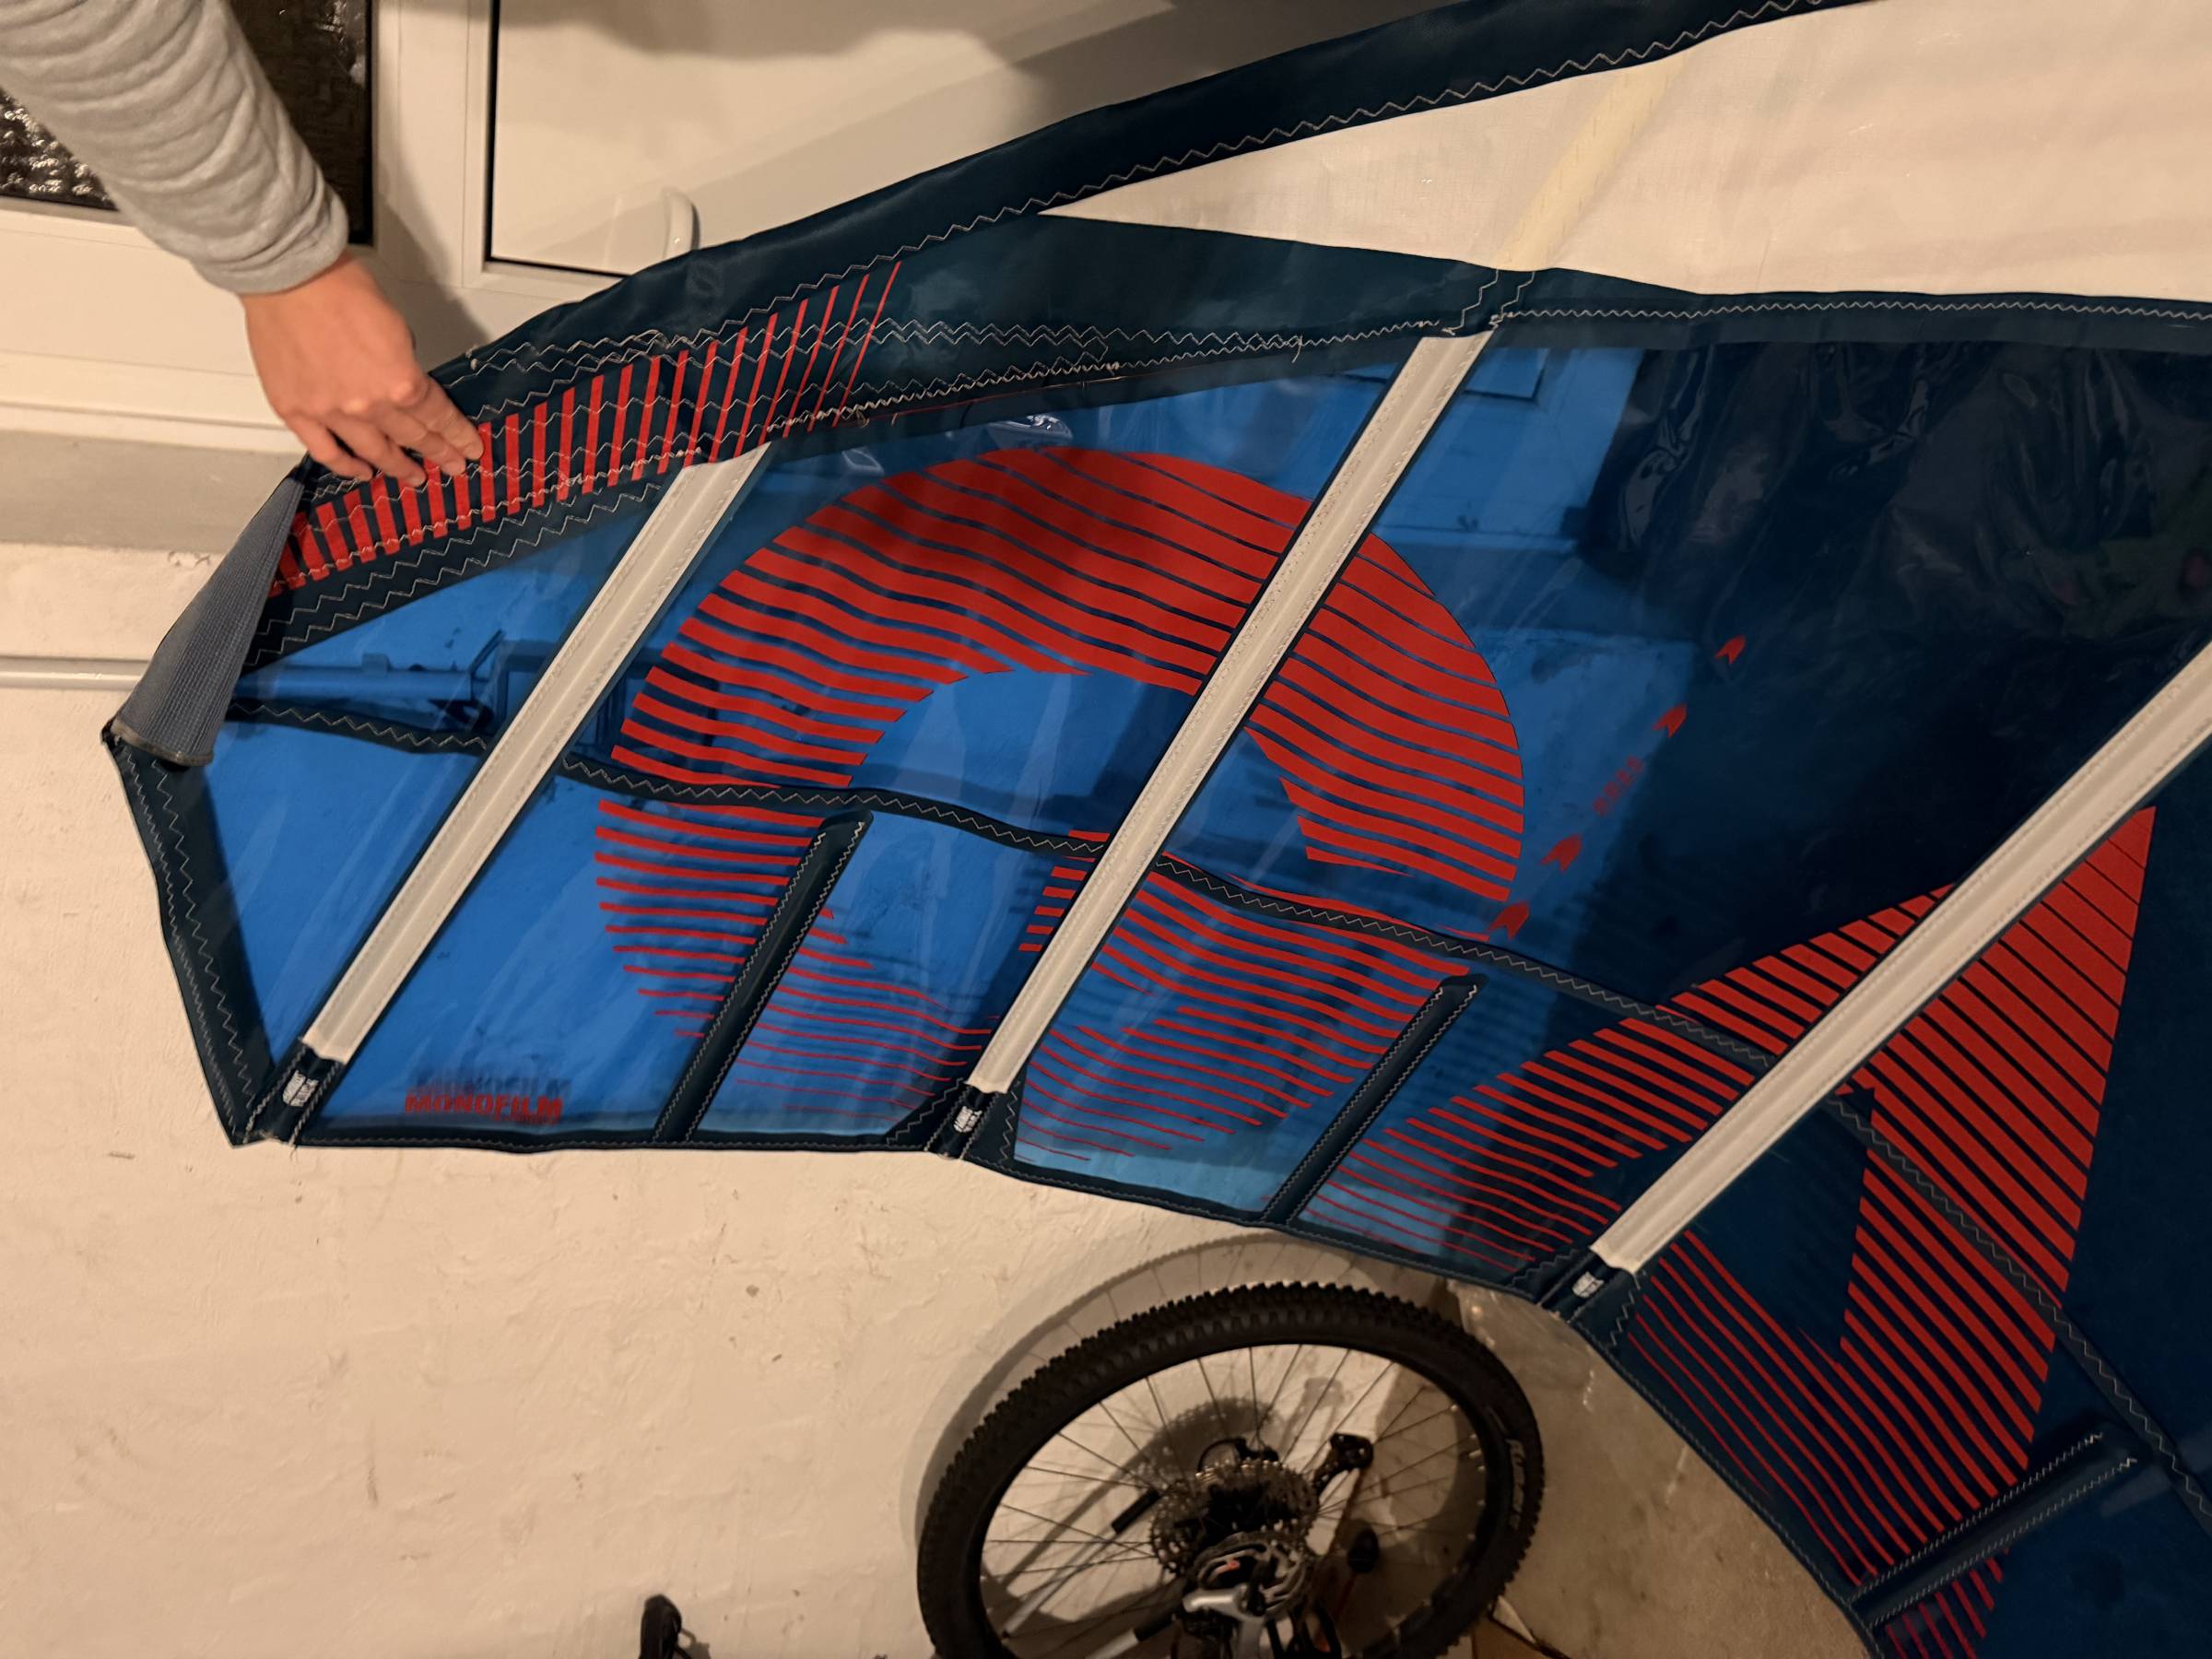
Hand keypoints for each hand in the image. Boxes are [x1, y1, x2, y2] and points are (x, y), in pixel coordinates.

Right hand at [241, 254, 482, 485]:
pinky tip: (361, 472)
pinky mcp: (296, 412)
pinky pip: (325, 451)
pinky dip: (346, 466)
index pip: (439, 417)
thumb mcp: (397, 325)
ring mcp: (330, 413)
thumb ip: (404, 362)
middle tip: (451, 464)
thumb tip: (405, 378)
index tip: (468, 447)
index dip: (457, 435)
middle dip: (438, 453)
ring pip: (373, 452)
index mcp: (402, 382)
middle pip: (413, 437)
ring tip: (414, 477)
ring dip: (397, 467)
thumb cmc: (338, 287)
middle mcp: (369, 406)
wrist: (288, 276)